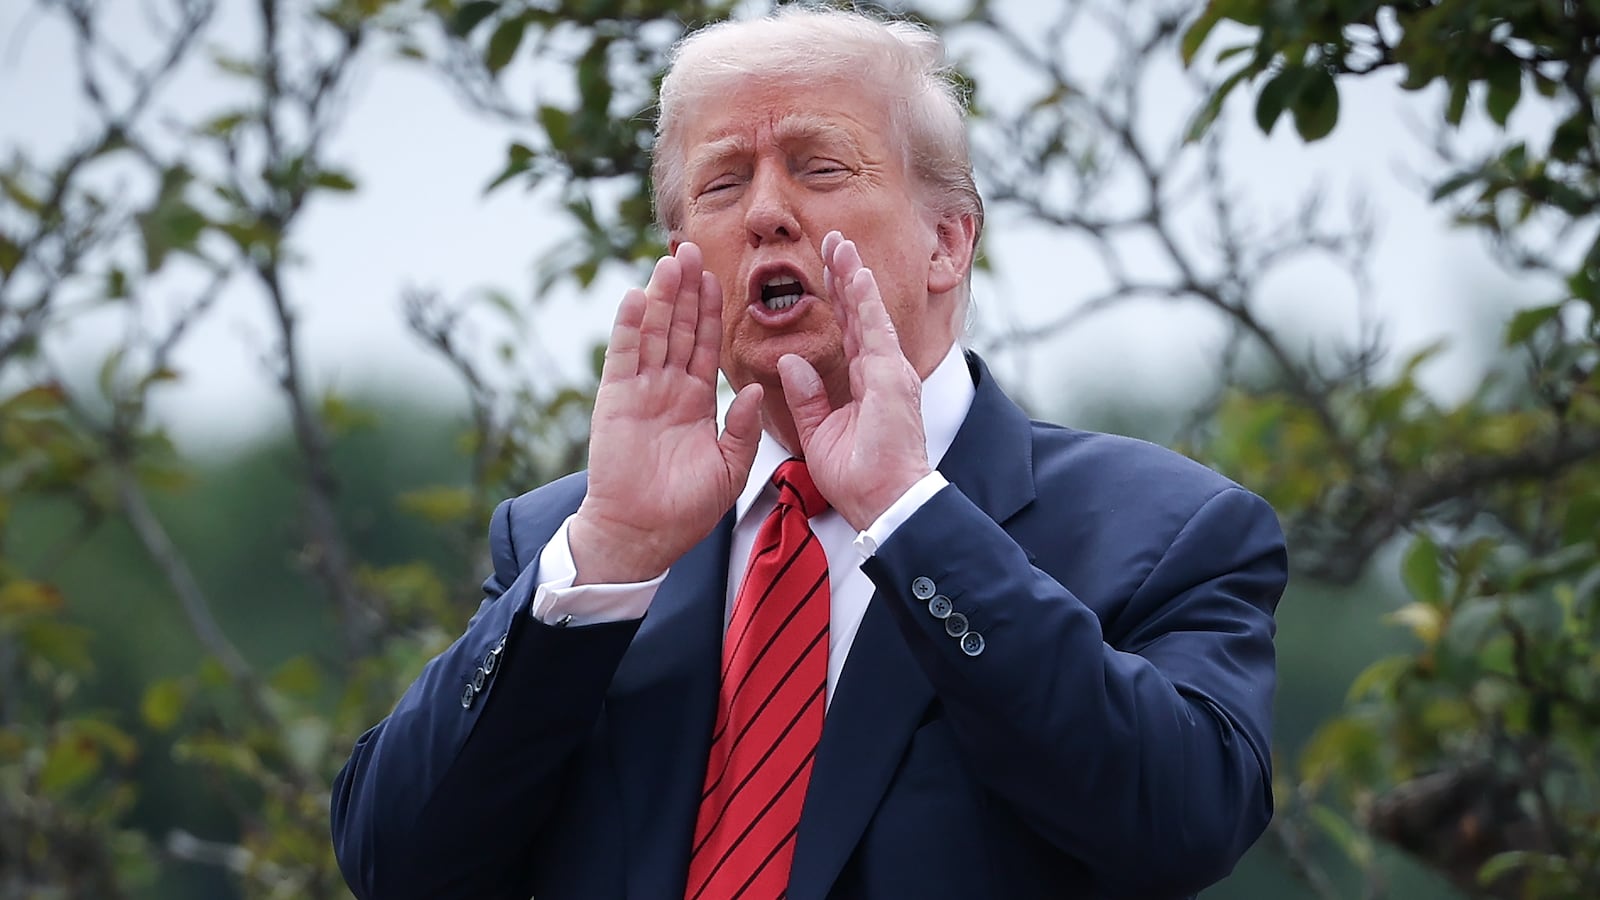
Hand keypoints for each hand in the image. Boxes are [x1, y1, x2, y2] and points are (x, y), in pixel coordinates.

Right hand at [571, 242, 762, 583]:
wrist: (643, 535)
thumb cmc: (686, 509)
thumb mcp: (730, 468)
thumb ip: (741, 428)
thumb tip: (755, 389)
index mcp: (696, 401)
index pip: (705, 346)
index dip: (712, 312)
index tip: (721, 278)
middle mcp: (667, 389)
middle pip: (679, 328)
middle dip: (687, 290)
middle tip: (693, 250)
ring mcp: (640, 391)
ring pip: (653, 333)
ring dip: (662, 296)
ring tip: (670, 259)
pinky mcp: (615, 399)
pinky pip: (624, 356)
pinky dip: (630, 326)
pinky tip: (638, 296)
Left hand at [777, 231, 932, 529]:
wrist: (885, 505)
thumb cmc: (859, 480)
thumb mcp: (819, 434)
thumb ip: (806, 396)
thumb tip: (788, 362)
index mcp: (866, 384)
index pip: (849, 332)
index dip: (837, 300)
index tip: (826, 271)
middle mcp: (882, 372)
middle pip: (859, 314)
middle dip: (845, 276)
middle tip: (833, 242)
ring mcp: (890, 372)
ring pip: (868, 313)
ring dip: (853, 276)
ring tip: (839, 244)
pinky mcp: (892, 378)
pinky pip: (875, 330)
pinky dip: (864, 299)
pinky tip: (854, 273)